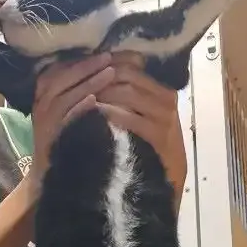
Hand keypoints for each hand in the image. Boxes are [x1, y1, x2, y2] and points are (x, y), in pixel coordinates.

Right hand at [29, 54, 113, 190]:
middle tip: (109, 57)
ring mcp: (45, 119)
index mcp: (44, 92)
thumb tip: (105, 66)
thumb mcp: (68, 109)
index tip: (104, 51)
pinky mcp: (50, 135)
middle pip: (62, 76)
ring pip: (65, 93)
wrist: (50, 173)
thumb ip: (78, 88)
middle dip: (86, 65)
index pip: (61, 67)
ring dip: (88, 82)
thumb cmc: (66, 137)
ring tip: (110, 73)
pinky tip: (95, 100)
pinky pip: (65, 117)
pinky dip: (79, 107)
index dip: (82, 59)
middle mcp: (41, 102)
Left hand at [97, 53, 186, 207]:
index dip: (105, 65)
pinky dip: (111, 114)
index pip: (132, 66)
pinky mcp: (160, 136)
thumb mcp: (143, 120)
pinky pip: (131, 118)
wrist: (169, 181)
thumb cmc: (152, 149)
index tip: (82, 71)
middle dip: (100, 78)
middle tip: (78, 84)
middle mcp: (166, 99)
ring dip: (103, 93)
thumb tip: (100, 78)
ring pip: (128, 93)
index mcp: (163, 92)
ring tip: (82, 98)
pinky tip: (96, 115)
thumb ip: (130, 100)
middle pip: (128, 76)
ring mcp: (165, 117)